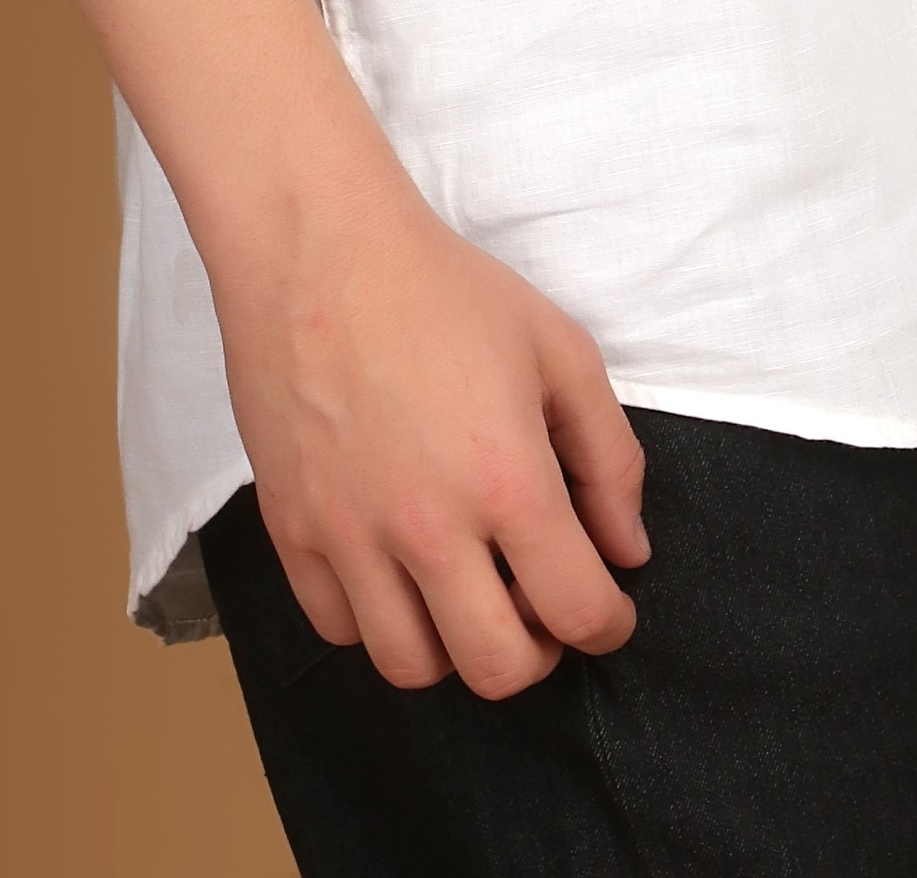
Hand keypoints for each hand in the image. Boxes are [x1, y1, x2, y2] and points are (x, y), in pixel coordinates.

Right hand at [211, 152, 648, 696]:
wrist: (319, 247)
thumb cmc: (442, 288)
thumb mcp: (558, 349)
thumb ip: (610, 456)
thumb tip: (625, 549)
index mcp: (507, 480)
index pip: (577, 611)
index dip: (608, 624)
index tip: (607, 609)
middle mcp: (427, 526)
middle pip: (496, 669)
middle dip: (537, 654)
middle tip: (538, 607)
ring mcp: (350, 535)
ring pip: (411, 666)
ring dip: (454, 645)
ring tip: (467, 591)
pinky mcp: (291, 529)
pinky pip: (337, 628)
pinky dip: (376, 619)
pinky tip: (398, 567)